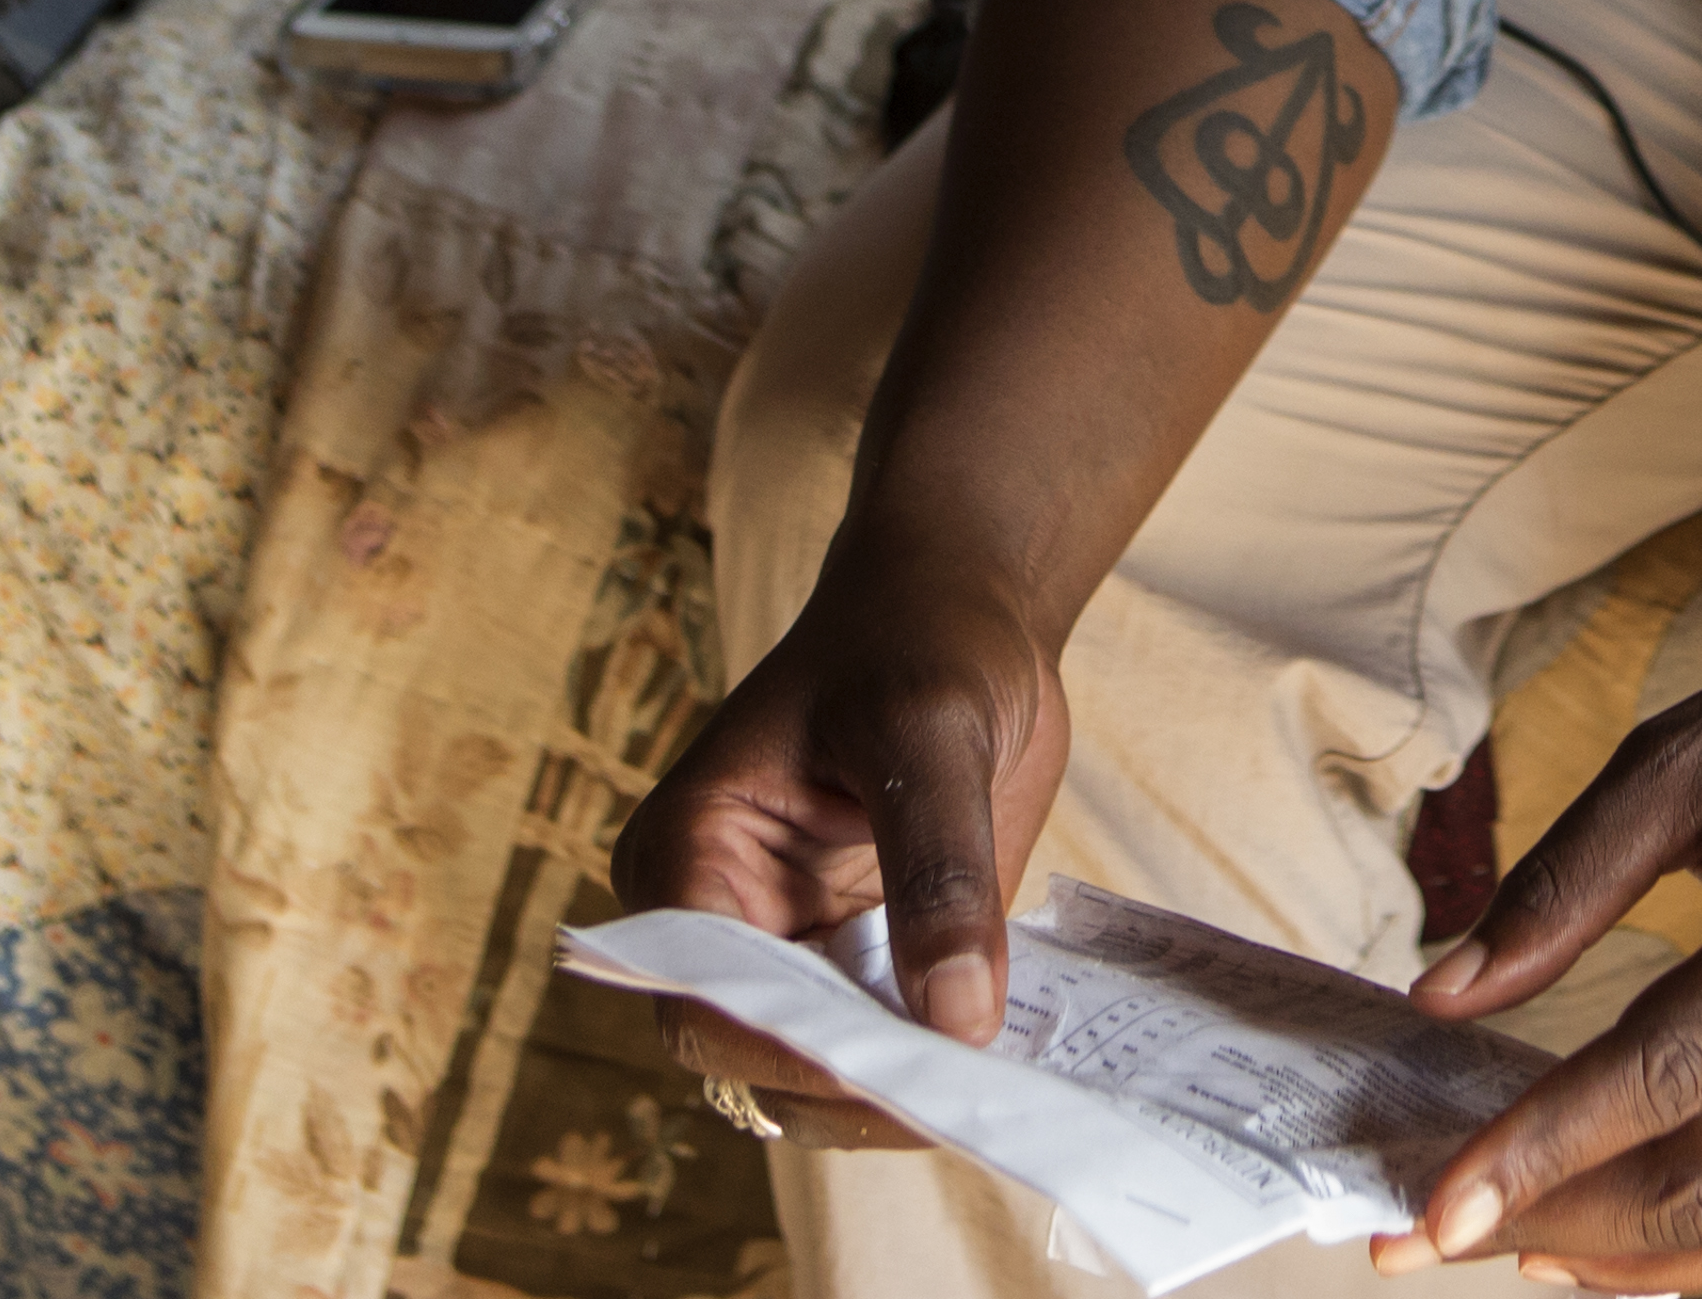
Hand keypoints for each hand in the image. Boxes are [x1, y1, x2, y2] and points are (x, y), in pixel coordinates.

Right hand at [607, 555, 1072, 1149]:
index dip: (792, 1053)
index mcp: (685, 859)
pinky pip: (893, 1044)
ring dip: (910, 1086)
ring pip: (828, 1077)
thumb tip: (956, 1016)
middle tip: (976, 1090)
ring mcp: (794, 952)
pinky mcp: (863, 964)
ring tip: (1008, 1075)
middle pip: (762, 1062)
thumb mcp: (931, 730)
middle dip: (861, 1086)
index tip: (902, 1067)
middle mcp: (722, 925)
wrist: (961, 610)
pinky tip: (1015, 1049)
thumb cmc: (919, 638)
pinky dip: (945, 1058)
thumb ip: (940, 869)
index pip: (706, 1004)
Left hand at [1381, 594, 1701, 1286]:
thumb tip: (1441, 997)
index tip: (1434, 1211)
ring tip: (1502, 1245)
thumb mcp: (1694, 752)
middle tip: (1426, 1238)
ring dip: (1619, 1254)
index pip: (1666, 1071)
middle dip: (1555, 1222)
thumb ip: (1565, 878)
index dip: (1542, 1151)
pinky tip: (1610, 1246)